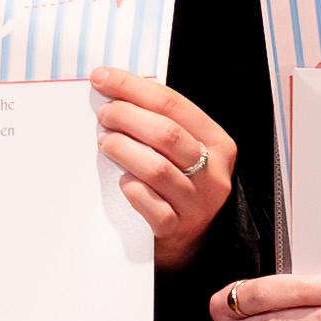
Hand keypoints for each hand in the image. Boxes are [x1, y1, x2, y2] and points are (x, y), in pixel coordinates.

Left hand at [90, 64, 237, 262]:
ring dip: (123, 150)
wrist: (188, 242)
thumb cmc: (179, 186)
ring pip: (156, 168)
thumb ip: (162, 123)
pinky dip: (132, 189)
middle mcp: (213, 173)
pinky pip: (150, 205)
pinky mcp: (178, 228)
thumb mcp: (184, 152)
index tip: (103, 78)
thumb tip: (115, 89)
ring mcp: (198, 203)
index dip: (133, 87)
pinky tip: (122, 181)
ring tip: (105, 143)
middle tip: (103, 115)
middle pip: (166, 133)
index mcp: (218, 144)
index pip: (174, 104)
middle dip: (126, 116)